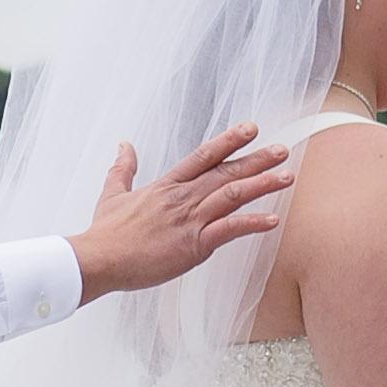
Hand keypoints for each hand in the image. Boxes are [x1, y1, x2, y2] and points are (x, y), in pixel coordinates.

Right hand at [66, 126, 303, 301]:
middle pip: (225, 172)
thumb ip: (122, 168)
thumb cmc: (105, 232)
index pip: (203, 156)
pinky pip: (228, 230)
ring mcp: (189, 220)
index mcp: (166, 186)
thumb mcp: (112, 193)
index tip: (251, 128)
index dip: (229, 141)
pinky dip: (252, 223)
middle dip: (257, 159)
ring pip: (232, 195)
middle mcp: (182, 198)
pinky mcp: (193, 245)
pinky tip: (272, 220)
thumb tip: (124, 144)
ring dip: (262, 185)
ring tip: (288, 176)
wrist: (98, 259)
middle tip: (283, 149)